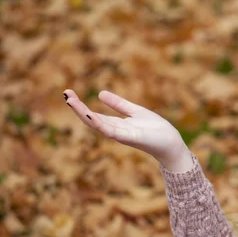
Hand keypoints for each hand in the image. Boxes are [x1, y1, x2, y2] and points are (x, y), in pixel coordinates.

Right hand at [63, 89, 193, 171]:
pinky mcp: (131, 138)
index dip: (80, 105)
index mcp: (116, 125)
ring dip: (84, 114)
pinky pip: (112, 131)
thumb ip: (119, 104)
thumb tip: (100, 93)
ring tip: (72, 101)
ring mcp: (121, 135)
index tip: (68, 93)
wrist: (171, 143)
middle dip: (77, 108)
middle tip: (66, 94)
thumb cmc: (155, 130)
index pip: (93, 115)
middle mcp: (115, 131)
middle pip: (91, 120)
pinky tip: (91, 115)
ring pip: (98, 125)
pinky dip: (100, 124)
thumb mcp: (135, 112)